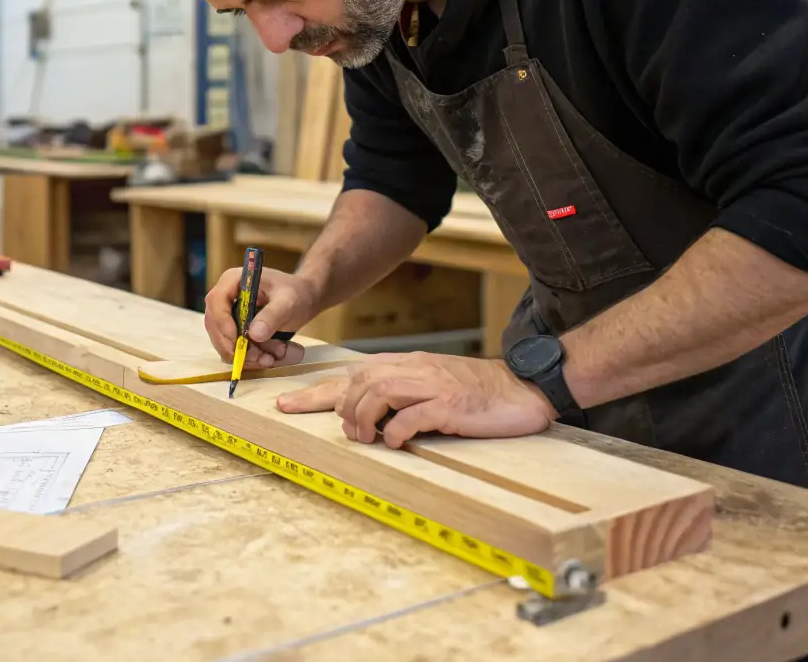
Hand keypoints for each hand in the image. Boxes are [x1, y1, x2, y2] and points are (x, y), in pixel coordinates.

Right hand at [204, 266, 319, 369]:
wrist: (302, 299)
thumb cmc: (295, 293)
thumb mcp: (288, 302)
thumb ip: (272, 315)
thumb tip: (254, 334)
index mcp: (232, 280)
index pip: (216, 302)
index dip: (223, 324)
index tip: (241, 342)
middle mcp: (224, 297)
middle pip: (216, 326)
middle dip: (237, 346)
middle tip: (263, 358)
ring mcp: (226, 315)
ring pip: (224, 342)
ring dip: (246, 355)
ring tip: (272, 358)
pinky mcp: (232, 330)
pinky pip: (232, 348)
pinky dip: (249, 358)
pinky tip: (268, 358)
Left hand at [275, 352, 557, 448]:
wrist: (523, 388)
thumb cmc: (477, 394)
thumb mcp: (432, 389)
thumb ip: (401, 398)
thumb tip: (367, 420)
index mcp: (406, 365)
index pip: (350, 375)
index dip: (314, 392)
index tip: (284, 406)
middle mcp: (414, 369)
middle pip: (357, 381)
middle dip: (340, 409)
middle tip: (352, 434)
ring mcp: (432, 383)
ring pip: (376, 392)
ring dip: (364, 420)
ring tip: (370, 439)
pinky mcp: (450, 402)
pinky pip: (410, 416)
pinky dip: (396, 432)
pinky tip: (399, 442)